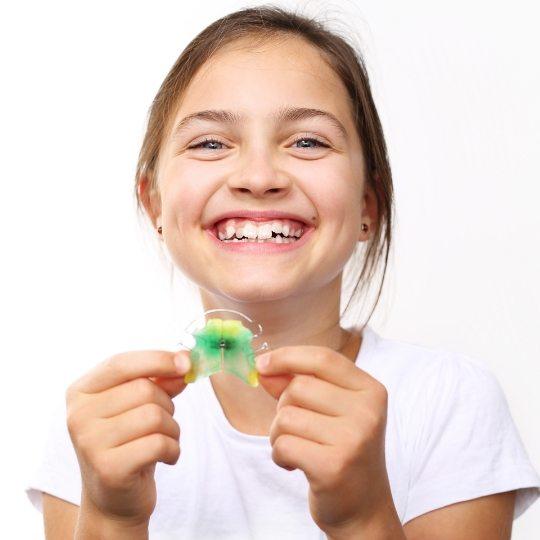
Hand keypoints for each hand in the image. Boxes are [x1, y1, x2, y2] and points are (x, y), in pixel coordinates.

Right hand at [65, 350, 190, 526]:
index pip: (121, 363)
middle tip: (163, 422)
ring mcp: (89, 443)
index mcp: (81, 391)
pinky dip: (173, 449)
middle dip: (167, 403)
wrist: (114, 498)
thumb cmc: (129, 441)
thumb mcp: (140, 404)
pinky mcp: (108, 469)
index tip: (186, 362)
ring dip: (172, 428)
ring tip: (163, 440)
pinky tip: (166, 457)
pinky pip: (159, 444)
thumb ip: (160, 379)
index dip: (157, 359)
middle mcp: (78, 415)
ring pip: (154, 416)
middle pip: (144, 389)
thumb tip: (184, 361)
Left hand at [256, 345, 393, 535]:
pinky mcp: (334, 467)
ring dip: (278, 434)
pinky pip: (283, 445)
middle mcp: (367, 412)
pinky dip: (279, 455)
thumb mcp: (328, 411)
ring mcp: (353, 439)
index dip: (287, 356)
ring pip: (286, 416)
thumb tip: (263, 366)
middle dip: (283, 406)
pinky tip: (295, 465)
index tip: (262, 363)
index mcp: (370, 390)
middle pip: (299, 386)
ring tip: (298, 448)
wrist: (363, 508)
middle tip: (297, 429)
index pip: (322, 358)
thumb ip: (297, 383)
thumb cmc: (341, 451)